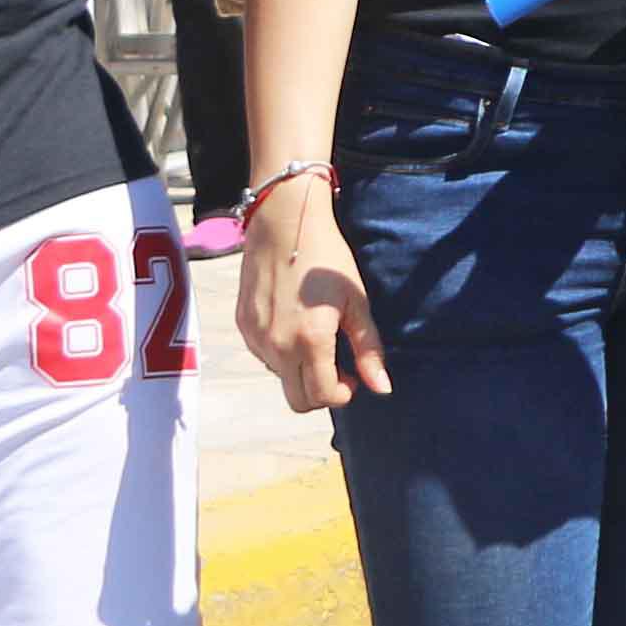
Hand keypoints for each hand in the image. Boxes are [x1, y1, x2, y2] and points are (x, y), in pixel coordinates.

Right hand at [236, 182, 386, 411]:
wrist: (284, 224)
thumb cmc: (327, 260)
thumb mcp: (356, 302)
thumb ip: (369, 350)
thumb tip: (382, 389)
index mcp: (309, 341)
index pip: (321, 397)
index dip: (341, 394)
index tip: (352, 377)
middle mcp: (276, 345)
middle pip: (296, 400)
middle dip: (320, 393)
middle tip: (336, 367)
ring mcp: (254, 337)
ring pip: (280, 377)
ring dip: (300, 370)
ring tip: (315, 336)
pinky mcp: (242, 325)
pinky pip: (263, 355)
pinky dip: (281, 352)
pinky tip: (294, 322)